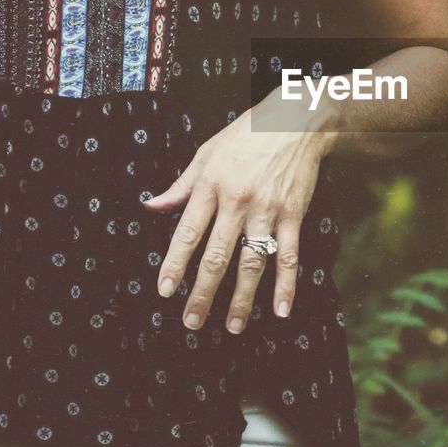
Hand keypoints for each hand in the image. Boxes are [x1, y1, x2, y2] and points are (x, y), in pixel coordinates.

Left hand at [142, 89, 337, 332]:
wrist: (296, 120)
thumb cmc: (247, 134)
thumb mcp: (206, 153)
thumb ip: (181, 185)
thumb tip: (151, 207)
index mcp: (211, 185)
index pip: (188, 232)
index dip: (175, 264)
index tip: (165, 291)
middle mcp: (237, 201)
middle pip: (217, 256)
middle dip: (203, 293)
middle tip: (191, 322)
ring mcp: (268, 210)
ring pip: (252, 262)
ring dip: (241, 299)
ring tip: (231, 327)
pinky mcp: (293, 214)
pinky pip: (289, 255)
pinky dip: (286, 285)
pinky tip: (280, 310)